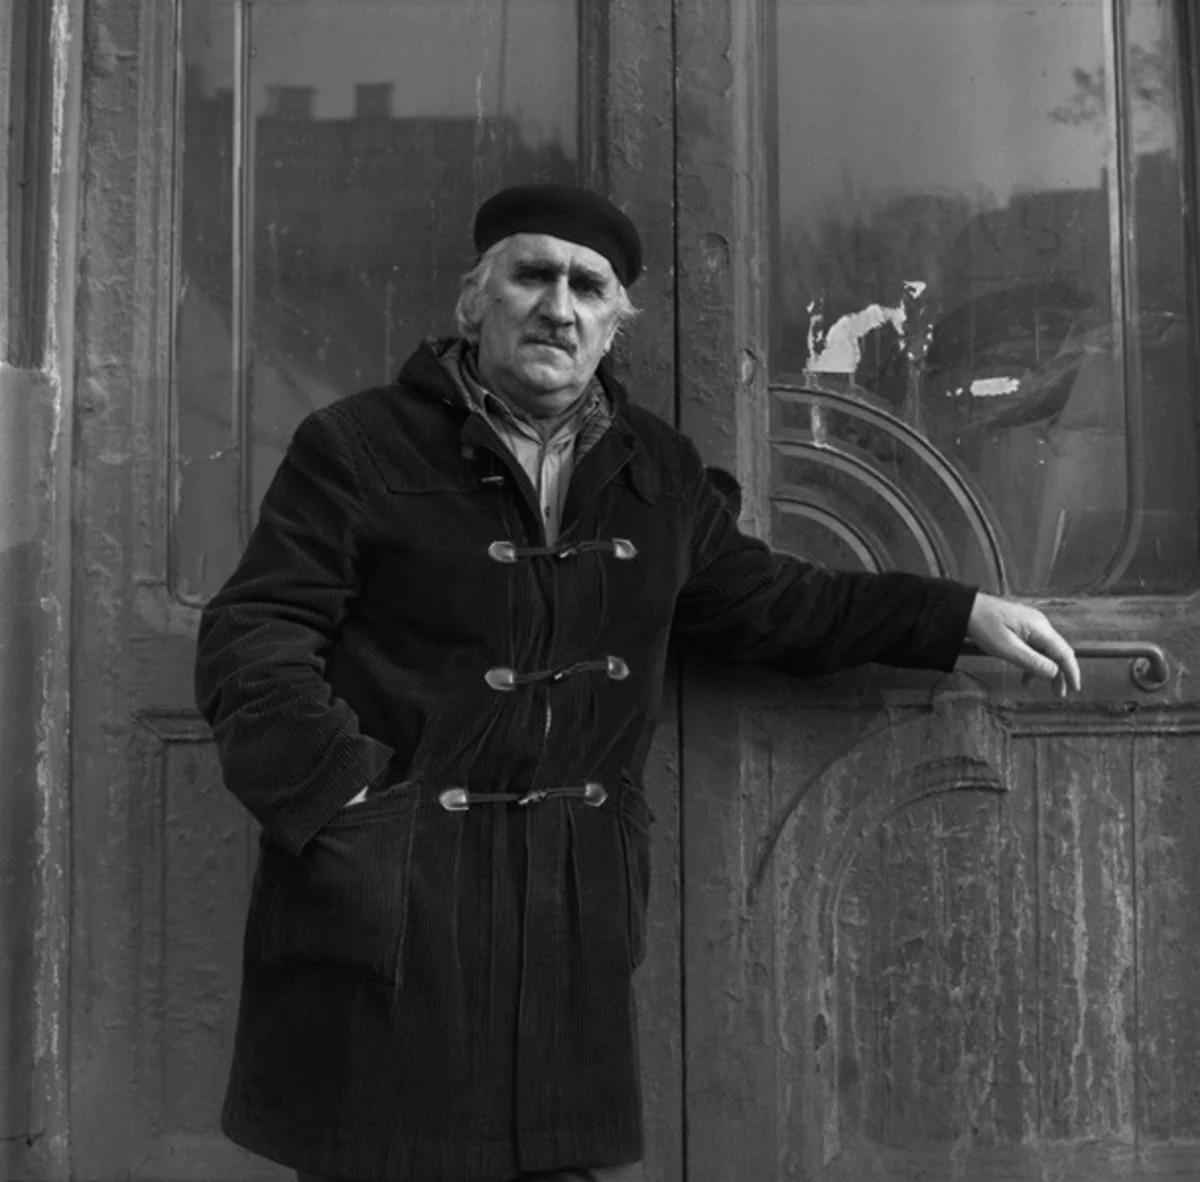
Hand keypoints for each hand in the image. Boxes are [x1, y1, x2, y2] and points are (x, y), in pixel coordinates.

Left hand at [966, 592, 1081, 696]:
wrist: (966, 608)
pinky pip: (1034, 647)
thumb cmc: (983, 626)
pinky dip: (1033, 662)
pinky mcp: (1022, 627)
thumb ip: (1031, 661)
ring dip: (1046, 669)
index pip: (1064, 652)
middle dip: (1060, 673)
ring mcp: (1032, 625)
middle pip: (1058, 652)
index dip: (1071, 672)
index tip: (1075, 689)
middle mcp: (1040, 625)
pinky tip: (1025, 676)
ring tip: (1044, 688)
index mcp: (1040, 628)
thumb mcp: (1006, 648)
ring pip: (1046, 651)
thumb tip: (1054, 673)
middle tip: (1060, 693)